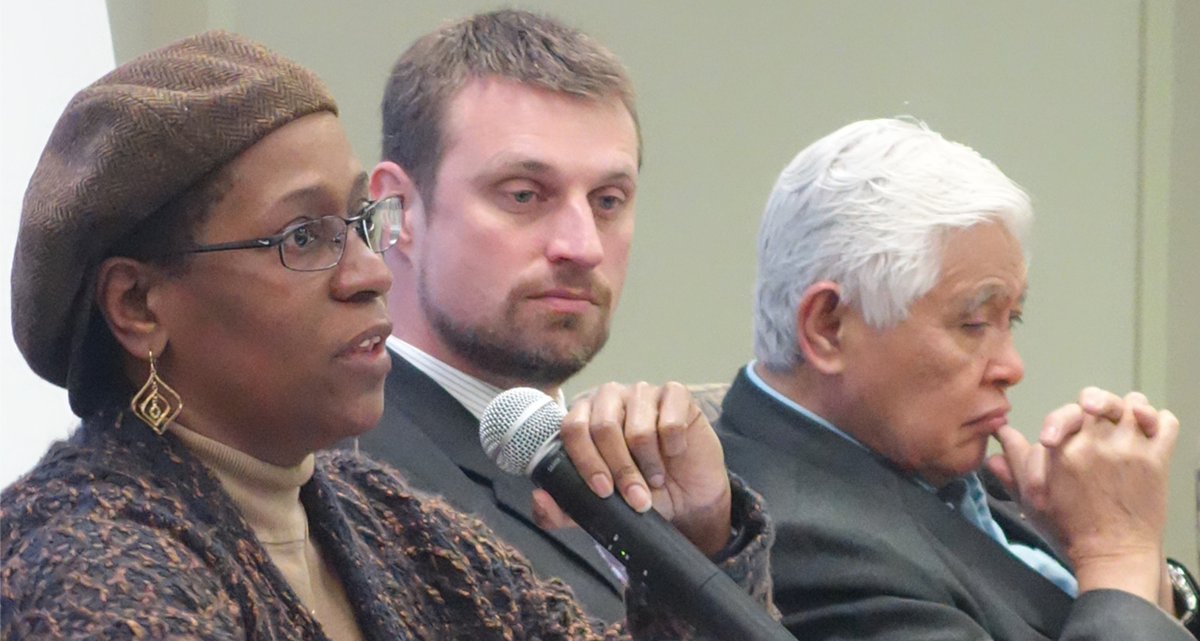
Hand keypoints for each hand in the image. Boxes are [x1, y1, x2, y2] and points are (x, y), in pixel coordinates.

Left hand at [534, 381, 732, 556]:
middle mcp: (608, 397)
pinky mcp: (675, 394)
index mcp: (583, 416)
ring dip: (649, 464)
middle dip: (620, 471)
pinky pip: (670, 420)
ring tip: (655, 479)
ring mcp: (642, 391)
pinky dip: (673, 447)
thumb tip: (538, 497)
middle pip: (603, 428)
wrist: (688, 496)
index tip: (602, 492)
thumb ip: (563, 510)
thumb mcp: (601, 510)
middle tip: (636, 498)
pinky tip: (674, 453)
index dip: (586, 462)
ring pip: (638, 429)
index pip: (572, 429)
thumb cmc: (640, 494)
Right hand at [986, 388, 1177, 603]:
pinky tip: (1146, 426)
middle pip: (1095, 401)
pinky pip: (1165, 422)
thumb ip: (1014, 466)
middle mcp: (1095, 445)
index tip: (1054, 437)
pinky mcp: (1156, 460)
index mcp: (1062, 453)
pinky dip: (1158, 419)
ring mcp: (1129, 450)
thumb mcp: (1031, 500)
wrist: (1114, 557)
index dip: (1057, 423)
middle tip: (1091, 413)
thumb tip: (1000, 435)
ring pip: (1131, 405)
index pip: (1061, 415)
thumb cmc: (1070, 532)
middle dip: (1092, 405)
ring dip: (1126, 409)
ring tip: (1121, 419)